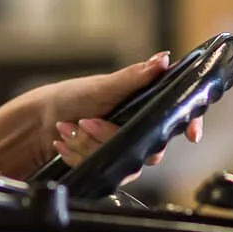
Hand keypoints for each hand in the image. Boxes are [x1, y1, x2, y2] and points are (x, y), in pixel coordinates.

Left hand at [0, 52, 204, 180]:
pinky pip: (106, 171)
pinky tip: (65, 143)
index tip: (192, 135)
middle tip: (86, 122)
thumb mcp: (103, 86)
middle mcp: (139, 128)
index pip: (177, 116)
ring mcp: (125, 148)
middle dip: (110, 136)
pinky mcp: (110, 166)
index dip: (191, 124)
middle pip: (149, 148)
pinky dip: (82, 157)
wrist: (40, 122)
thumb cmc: (72, 97)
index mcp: (144, 104)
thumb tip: (164, 59)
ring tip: (68, 129)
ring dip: (91, 147)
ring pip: (125, 163)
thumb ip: (135, 77)